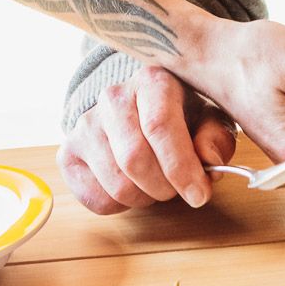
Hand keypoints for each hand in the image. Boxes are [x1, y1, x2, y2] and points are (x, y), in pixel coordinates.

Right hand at [58, 64, 237, 213]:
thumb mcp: (208, 120)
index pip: (159, 125)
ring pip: (116, 184)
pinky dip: (120, 205)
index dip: (181, 167)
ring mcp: (85, 124)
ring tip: (154, 183)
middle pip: (134, 158)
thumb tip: (208, 158)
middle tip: (176, 189)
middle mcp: (112, 97)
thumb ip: (215, 137)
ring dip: (143, 197)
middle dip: (163, 187)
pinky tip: (130, 184)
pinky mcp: (68, 152)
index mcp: (151, 80)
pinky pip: (95, 197)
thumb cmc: (180, 117)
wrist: (138, 111)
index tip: (199, 193)